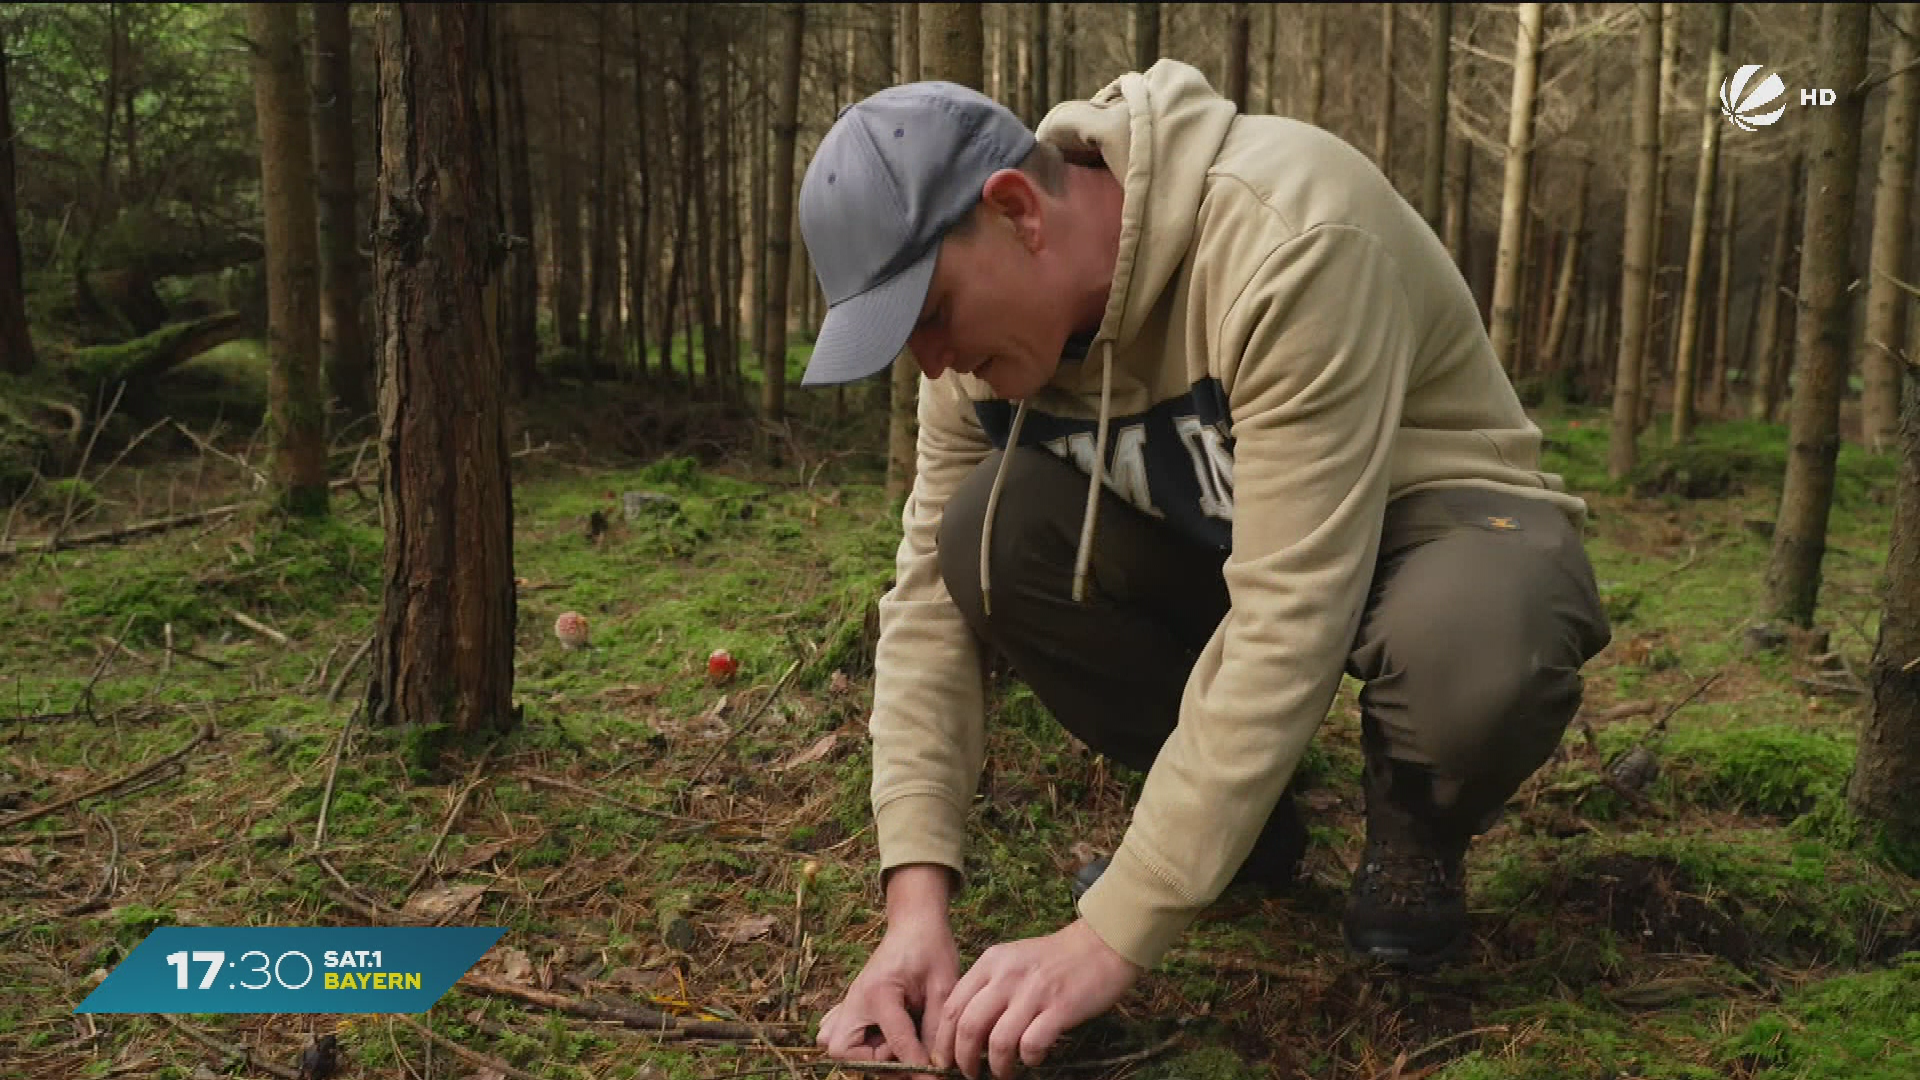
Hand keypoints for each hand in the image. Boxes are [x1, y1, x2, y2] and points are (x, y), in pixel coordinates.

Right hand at [816, 911, 958, 1070]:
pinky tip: (878, 1039)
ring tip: (898, 1044)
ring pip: (840, 1047)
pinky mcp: (852, 1004)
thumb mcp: (943, 986)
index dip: (916, 1066)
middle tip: (910, 1052)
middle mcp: (856, 1000)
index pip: (895, 1044)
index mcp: (879, 992)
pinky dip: (856, 1044)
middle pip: (845, 1051)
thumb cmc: (931, 949)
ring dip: (868, 1055)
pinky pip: (836, 1034)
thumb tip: (936, 1066)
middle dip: (879, 1061)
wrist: (914, 924)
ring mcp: (850, 1002)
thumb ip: (936, 1027)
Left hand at [931, 919, 1141, 1078]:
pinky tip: (1033, 1059)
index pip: (952, 1007)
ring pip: (998, 1042)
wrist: (1100, 944)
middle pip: (968, 1027)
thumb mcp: (1012, 960)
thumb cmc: (1054, 958)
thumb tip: (964, 1027)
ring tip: (1003, 1073)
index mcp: (990, 963)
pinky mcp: (1060, 1008)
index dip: (943, 1040)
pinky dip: (1029, 1059)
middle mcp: (1007, 976)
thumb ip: (988, 986)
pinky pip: (1032, 1045)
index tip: (944, 1061)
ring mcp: (1034, 992)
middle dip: (963, 1059)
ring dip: (997, 1067)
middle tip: (969, 1074)